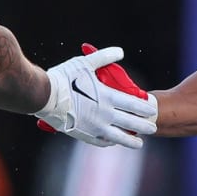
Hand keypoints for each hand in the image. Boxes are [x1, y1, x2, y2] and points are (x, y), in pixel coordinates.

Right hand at [36, 45, 157, 147]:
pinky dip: (110, 142)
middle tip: (153, 129)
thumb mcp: (85, 64)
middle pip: (131, 123)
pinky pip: (101, 141)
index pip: (133, 105)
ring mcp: (94, 127)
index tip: (152, 110)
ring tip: (140, 144)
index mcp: (107, 97)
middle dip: (144, 126)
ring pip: (119, 137)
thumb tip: (120, 51)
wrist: (43, 97)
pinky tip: (114, 141)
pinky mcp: (84, 135)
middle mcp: (104, 114)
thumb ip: (104, 58)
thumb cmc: (63, 77)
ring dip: (131, 141)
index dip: (145, 108)